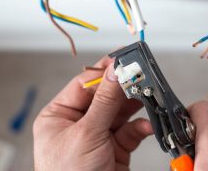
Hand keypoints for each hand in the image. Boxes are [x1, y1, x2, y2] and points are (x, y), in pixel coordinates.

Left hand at [33, 56, 152, 170]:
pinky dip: (141, 127)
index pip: (84, 84)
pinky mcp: (115, 149)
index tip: (122, 58)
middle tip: (140, 75)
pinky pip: (130, 131)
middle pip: (104, 96)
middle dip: (123, 87)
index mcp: (59, 116)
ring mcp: (98, 136)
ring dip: (135, 105)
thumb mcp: (86, 134)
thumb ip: (105, 101)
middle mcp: (78, 124)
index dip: (104, 71)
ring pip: (120, 112)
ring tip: (148, 95)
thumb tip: (115, 71)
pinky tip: (147, 125)